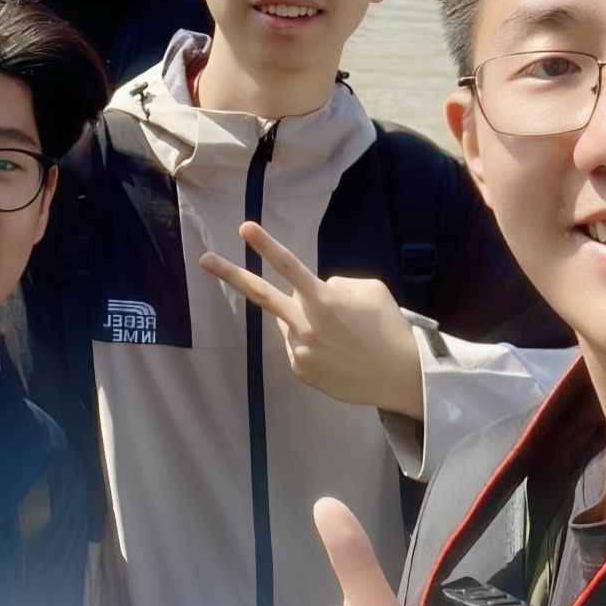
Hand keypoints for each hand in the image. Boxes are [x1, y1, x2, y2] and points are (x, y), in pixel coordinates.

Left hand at [201, 222, 423, 417]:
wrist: (401, 377)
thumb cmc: (389, 327)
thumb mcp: (370, 290)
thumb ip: (335, 284)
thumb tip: (314, 290)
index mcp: (324, 299)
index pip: (290, 266)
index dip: (266, 245)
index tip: (244, 228)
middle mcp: (305, 324)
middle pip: (262, 295)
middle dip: (230, 274)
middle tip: (204, 259)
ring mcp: (299, 349)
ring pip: (289, 321)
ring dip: (304, 318)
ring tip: (339, 335)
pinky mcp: (300, 370)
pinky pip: (298, 345)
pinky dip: (312, 342)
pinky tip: (337, 353)